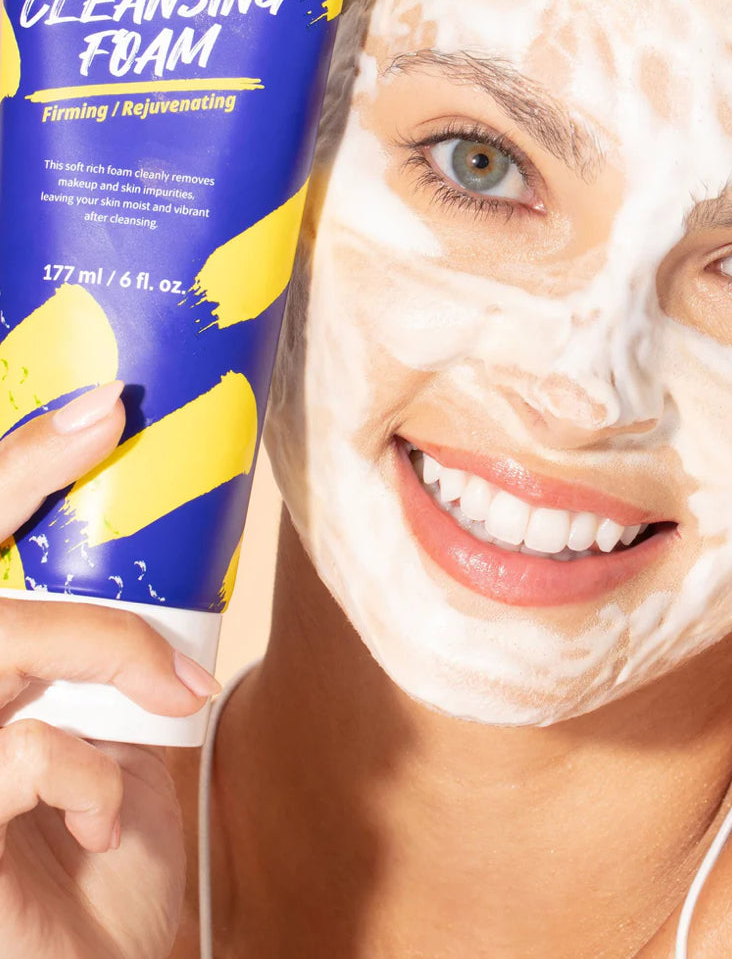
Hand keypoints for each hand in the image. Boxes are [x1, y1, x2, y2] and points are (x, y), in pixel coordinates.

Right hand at [0, 383, 219, 957]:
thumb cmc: (109, 847)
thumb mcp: (133, 732)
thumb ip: (132, 653)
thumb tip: (195, 545)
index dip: (18, 462)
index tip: (98, 403)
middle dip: (17, 474)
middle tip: (103, 418)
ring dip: (101, 644)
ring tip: (173, 690)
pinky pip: (19, 752)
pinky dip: (88, 771)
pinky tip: (106, 821)